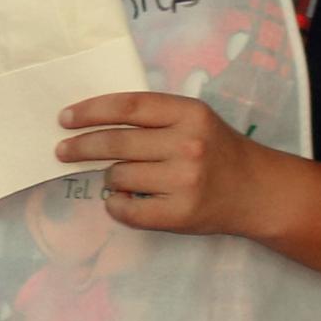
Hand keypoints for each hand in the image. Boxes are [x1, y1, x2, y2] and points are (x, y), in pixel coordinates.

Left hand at [57, 91, 274, 237]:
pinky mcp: (180, 213)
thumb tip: (90, 121)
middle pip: (115, 142)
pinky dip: (115, 205)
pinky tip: (122, 200)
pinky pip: (127, 210)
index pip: (128, 106)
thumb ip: (153, 117)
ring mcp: (185, 181)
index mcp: (190, 113)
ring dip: (109, 178)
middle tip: (61, 150)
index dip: (90, 111)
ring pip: (118, 176)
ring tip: (121, 178)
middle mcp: (188, 144)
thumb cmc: (217, 151)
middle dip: (80, 147)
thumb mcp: (194, 120)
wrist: (258, 191)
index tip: (64, 119)